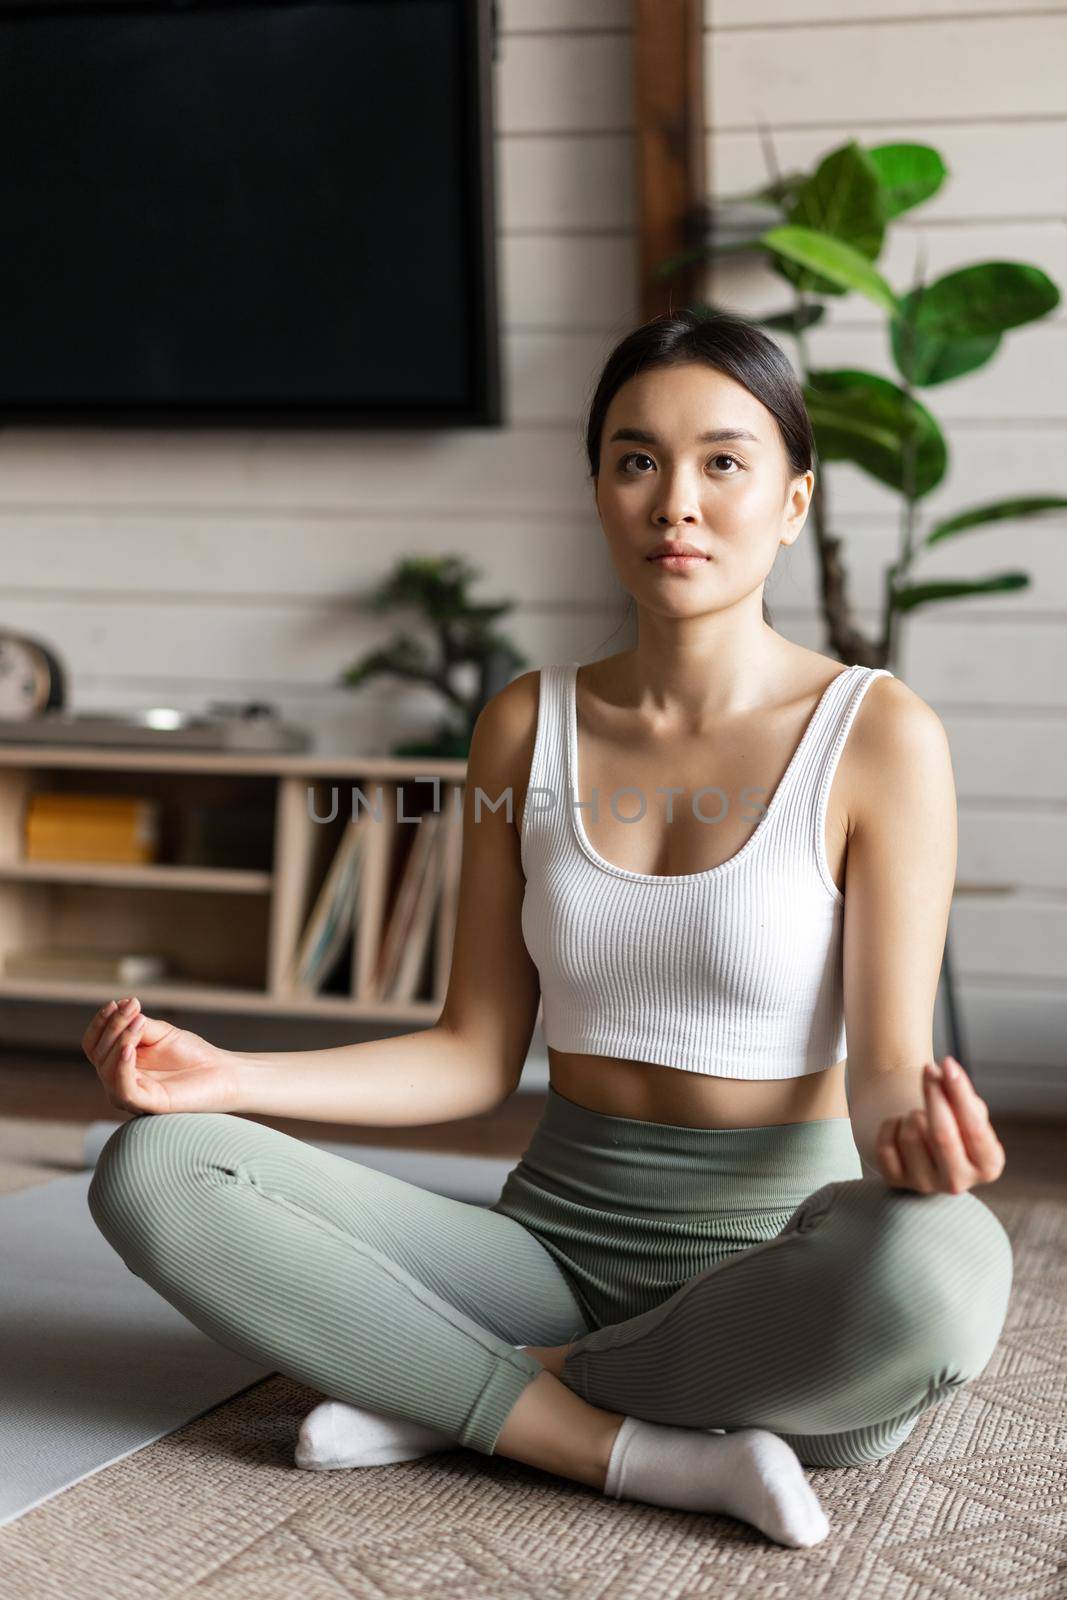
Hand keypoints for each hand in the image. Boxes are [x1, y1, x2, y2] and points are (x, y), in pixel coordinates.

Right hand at [81, 997, 241, 1116]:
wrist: (222, 1072)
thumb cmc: (191, 1054)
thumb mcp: (160, 1032)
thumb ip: (137, 1024)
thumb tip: (118, 1008)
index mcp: (119, 1064)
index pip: (94, 1045)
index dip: (100, 1024)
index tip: (116, 1002)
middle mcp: (119, 1081)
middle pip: (100, 1054)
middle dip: (114, 1026)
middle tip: (133, 1007)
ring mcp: (131, 1095)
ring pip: (107, 1069)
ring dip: (119, 1040)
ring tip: (138, 1022)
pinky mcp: (146, 1105)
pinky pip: (123, 1089)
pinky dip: (122, 1067)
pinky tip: (129, 1048)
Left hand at [875, 1056, 1005, 1194]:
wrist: (923, 1142)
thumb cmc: (953, 1121)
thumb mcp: (966, 1108)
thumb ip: (961, 1091)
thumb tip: (944, 1070)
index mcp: (988, 1166)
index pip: (975, 1129)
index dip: (960, 1093)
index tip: (948, 1062)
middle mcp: (959, 1182)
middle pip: (942, 1135)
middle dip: (933, 1095)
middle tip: (929, 1069)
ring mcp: (926, 1185)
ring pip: (911, 1136)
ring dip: (911, 1114)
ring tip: (919, 1114)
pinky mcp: (897, 1183)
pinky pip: (885, 1146)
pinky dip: (890, 1126)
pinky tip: (900, 1126)